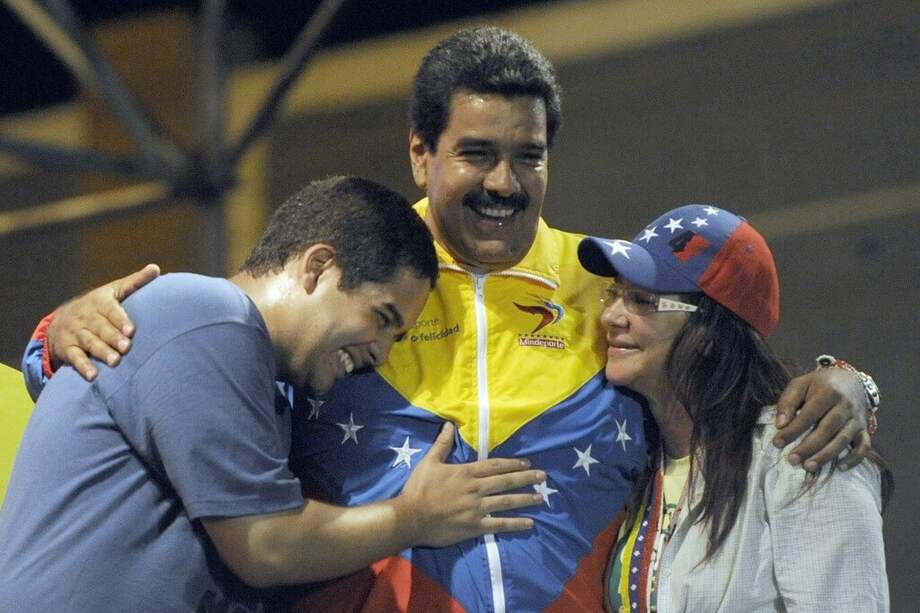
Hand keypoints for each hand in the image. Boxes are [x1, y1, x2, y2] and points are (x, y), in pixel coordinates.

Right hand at [48, 264, 159, 380]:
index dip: (120, 320)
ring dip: (101, 352)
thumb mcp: (113, 291)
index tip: (131, 330)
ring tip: (115, 361)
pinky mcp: (67, 348)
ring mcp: (75, 333)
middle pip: (100, 328)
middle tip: (126, 347)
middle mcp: (85, 316)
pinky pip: (75, 358)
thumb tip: (156, 268)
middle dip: (112, 338)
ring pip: (89, 342)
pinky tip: (93, 376)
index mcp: (99, 301)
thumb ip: (134, 282)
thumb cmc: (98, 306)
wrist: (62, 319)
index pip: (109, 310)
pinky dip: (83, 367)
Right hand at [400, 422, 544, 546]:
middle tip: (543, 476)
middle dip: (526, 478)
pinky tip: (529, 523)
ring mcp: (477, 509)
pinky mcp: (474, 527)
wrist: (410, 517)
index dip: (513, 464)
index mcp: (466, 473)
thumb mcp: (429, 462)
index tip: (528, 463)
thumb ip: (442, 444)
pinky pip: (499, 525)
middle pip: (506, 482)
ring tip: (540, 497)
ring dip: (525, 498)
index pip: (495, 466)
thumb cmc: (419, 489)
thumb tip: (449, 424)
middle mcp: (475, 489)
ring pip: (506, 501)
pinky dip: (515, 524)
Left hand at [773, 367, 870, 471]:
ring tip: (808, 467)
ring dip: (826, 456)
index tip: (777, 443)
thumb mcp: (800, 384)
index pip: (809, 414)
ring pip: (843, 440)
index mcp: (829, 392)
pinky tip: (839, 467)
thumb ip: (788, 402)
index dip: (793, 430)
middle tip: (792, 460)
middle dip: (808, 447)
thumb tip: (780, 424)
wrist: (850, 380)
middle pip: (827, 429)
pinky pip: (864, 447)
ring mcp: (857, 419)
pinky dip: (854, 459)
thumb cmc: (819, 384)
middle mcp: (846, 406)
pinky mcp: (864, 430)